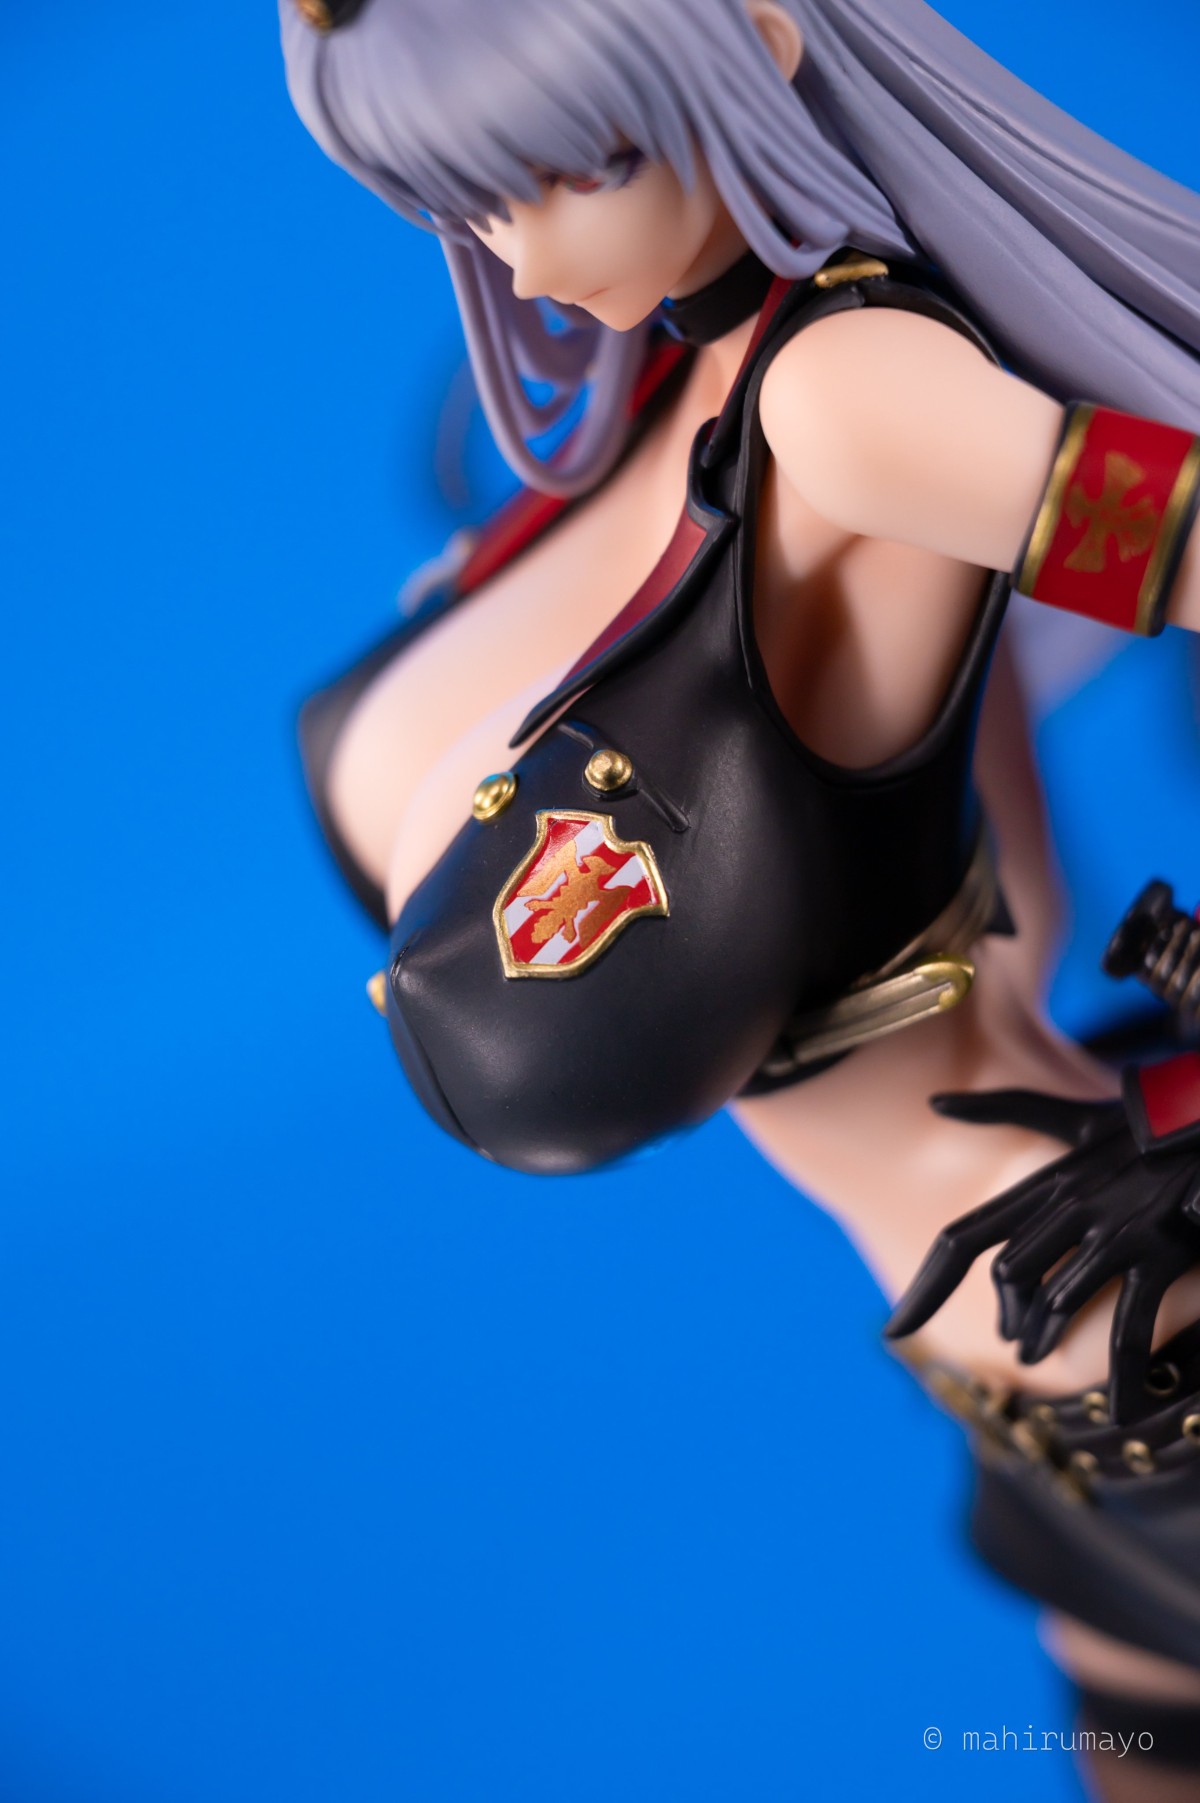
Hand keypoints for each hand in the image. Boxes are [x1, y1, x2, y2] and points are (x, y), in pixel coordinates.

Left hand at [884, 1088, 1199, 1421]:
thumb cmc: (1144, 1123)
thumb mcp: (1072, 1115)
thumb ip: (1003, 1108)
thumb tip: (934, 1100)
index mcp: (1044, 1183)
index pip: (963, 1239)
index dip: (926, 1288)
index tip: (895, 1333)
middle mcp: (1068, 1205)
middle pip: (1009, 1277)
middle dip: (1007, 1318)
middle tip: (1013, 1345)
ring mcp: (1113, 1229)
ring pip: (1056, 1300)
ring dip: (1044, 1338)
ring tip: (1037, 1360)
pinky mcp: (1159, 1252)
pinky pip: (1129, 1327)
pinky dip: (1123, 1373)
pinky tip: (1120, 1409)